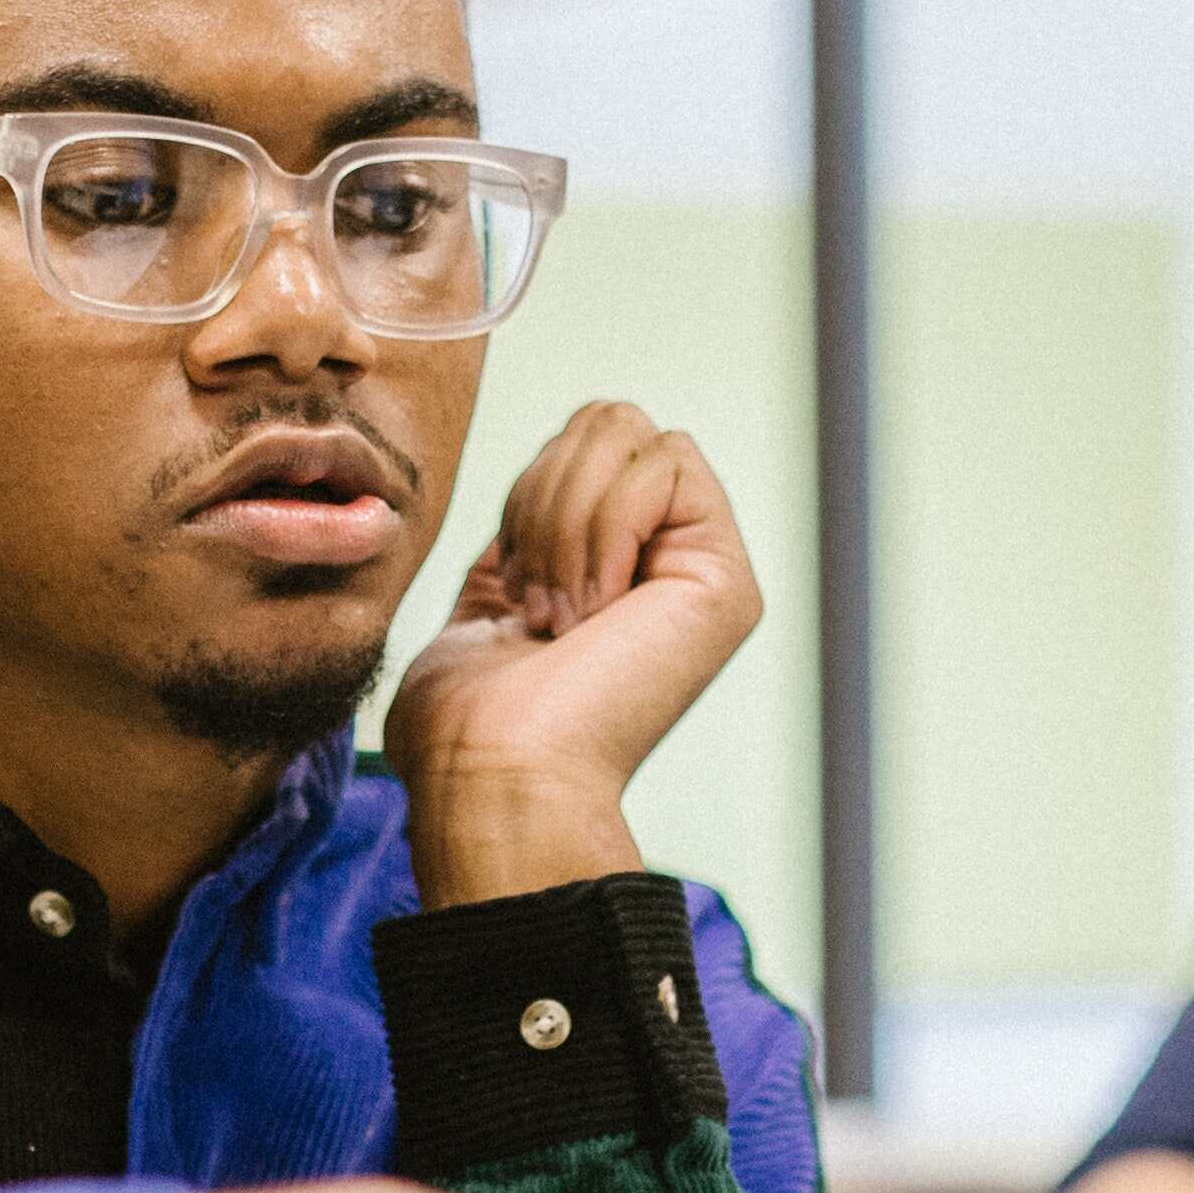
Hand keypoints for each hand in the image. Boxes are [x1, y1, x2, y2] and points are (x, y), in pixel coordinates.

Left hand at [386, 402, 758, 902]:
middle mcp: (671, 560)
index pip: (585, 438)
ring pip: (629, 431)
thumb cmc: (469, 720)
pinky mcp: (724, 577)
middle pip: (610, 419)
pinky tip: (593, 608)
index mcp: (619, 564)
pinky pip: (665, 463)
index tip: (512, 586)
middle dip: (544, 494)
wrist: (492, 773)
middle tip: (535, 602)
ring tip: (557, 613)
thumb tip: (542, 488)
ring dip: (563, 519)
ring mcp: (704, 567)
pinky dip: (603, 526)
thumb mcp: (490, 596)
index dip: (531, 488)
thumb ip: (532, 534)